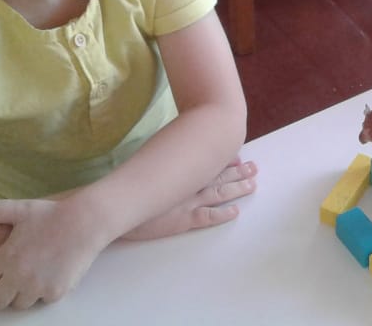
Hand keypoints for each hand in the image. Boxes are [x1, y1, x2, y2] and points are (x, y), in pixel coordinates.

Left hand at [0, 199, 104, 309]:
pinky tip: (46, 276)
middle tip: (3, 285)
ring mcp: (37, 286)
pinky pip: (41, 301)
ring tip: (27, 278)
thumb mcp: (20, 208)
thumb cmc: (52, 214)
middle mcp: (18, 276)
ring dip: (20, 295)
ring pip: (18, 305)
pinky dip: (42, 292)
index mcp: (5, 257)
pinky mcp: (55, 292)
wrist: (85, 222)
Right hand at [122, 158, 257, 240]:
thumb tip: (168, 152)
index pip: (208, 163)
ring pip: (220, 194)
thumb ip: (161, 159)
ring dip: (237, 189)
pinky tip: (235, 212)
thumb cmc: (127, 184)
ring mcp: (188, 203)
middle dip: (239, 172)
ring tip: (252, 184)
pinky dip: (223, 215)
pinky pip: (208, 217)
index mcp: (180, 171)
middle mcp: (188, 185)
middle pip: (219, 177)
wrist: (116, 205)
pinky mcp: (183, 220)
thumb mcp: (147, 165)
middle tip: (255, 167)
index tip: (239, 155)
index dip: (225, 160)